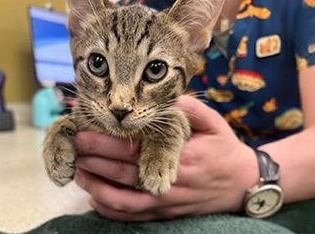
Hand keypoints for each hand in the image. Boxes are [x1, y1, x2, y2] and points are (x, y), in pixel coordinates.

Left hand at [73, 95, 258, 220]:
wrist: (243, 186)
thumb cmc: (225, 151)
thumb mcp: (215, 124)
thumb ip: (193, 110)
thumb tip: (170, 99)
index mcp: (179, 157)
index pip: (133, 150)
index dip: (104, 143)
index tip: (82, 133)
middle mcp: (168, 182)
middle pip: (121, 174)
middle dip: (92, 161)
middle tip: (70, 149)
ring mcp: (166, 202)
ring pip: (122, 200)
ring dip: (96, 186)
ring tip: (76, 172)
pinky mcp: (166, 213)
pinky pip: (133, 216)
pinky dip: (111, 210)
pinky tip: (94, 198)